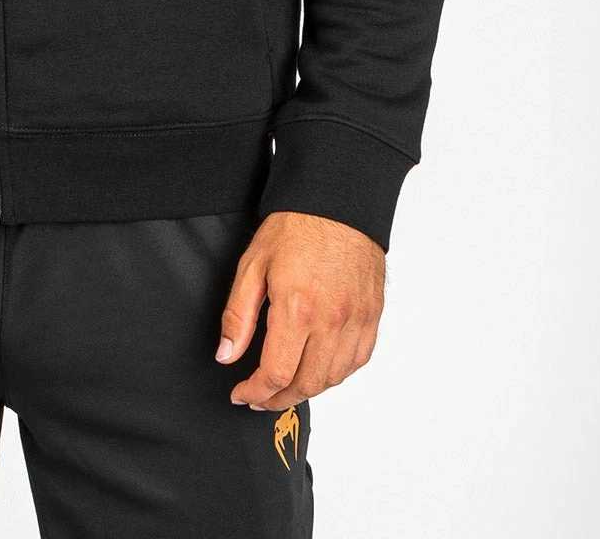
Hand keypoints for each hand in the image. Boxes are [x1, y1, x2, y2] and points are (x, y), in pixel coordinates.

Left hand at [216, 210, 384, 409]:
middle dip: (279, 399)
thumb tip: (227, 356)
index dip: (256, 392)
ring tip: (286, 386)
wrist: (338, 199)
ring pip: (334, 378)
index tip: (241, 394)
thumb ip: (238, 316)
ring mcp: (356, 319)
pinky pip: (358, 360)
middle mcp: (331, 320)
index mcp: (297, 308)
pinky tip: (320, 369)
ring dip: (307, 390)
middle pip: (307, 384)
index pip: (277, 373)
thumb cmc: (295, 225)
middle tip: (260, 397)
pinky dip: (337, 374)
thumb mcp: (253, 265)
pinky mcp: (372, 314)